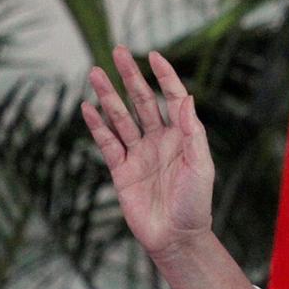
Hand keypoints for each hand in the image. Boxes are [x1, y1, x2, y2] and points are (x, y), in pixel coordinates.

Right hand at [81, 46, 214, 258]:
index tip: (153, 55)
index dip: (164, 77)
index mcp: (182, 136)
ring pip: (121, 118)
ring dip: (108, 96)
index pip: (172, 99)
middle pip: (142, 101)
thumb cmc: (195, 203)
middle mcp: (160, 140)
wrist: (176, 237)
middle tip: (118, 51)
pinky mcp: (122, 170)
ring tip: (95, 73)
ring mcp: (139, 153)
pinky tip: (88, 108)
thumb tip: (188, 98)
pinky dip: (97, 126)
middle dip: (130, 77)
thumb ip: (193, 132)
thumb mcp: (200, 165)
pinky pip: (107, 143)